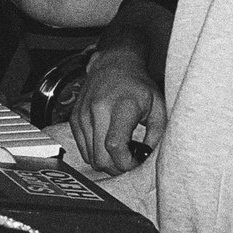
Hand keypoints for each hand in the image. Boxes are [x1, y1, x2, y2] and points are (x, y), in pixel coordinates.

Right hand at [70, 51, 166, 173]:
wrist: (113, 64)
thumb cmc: (138, 87)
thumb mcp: (157, 107)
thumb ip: (156, 135)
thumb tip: (146, 158)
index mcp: (121, 107)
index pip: (115, 146)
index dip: (126, 163)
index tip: (136, 163)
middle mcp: (98, 110)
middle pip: (100, 157)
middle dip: (116, 168)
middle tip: (128, 162)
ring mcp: (83, 114)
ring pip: (89, 157)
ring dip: (105, 162)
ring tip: (119, 152)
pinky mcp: (75, 118)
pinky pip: (82, 148)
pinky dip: (94, 152)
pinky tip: (107, 144)